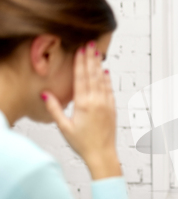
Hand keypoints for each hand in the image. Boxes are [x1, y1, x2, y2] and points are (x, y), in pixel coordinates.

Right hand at [43, 42, 120, 179]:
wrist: (102, 154)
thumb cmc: (82, 143)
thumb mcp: (64, 127)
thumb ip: (55, 108)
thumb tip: (45, 93)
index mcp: (83, 104)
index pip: (81, 78)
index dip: (80, 63)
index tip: (80, 50)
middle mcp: (97, 102)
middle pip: (93, 75)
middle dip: (91, 58)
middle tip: (90, 43)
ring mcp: (107, 104)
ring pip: (102, 80)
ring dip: (99, 65)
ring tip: (97, 52)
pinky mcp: (112, 109)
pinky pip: (109, 90)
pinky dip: (107, 80)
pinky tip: (105, 72)